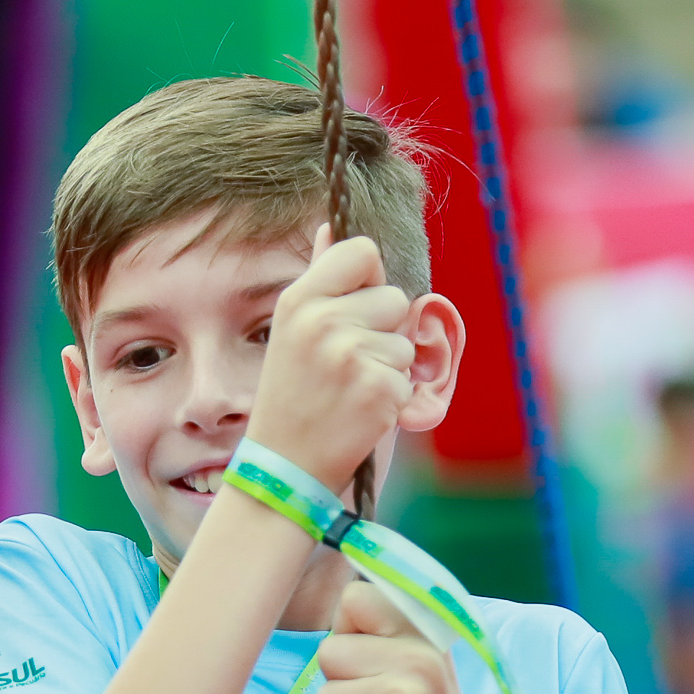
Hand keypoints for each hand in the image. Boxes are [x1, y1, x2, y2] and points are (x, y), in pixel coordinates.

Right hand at [249, 228, 415, 493]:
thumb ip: (319, 278)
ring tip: (350, 392)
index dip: (370, 278)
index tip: (356, 308)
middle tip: (347, 366)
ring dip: (388, 369)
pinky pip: (409, 379)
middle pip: (395, 298)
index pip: (362, 251)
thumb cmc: (292, 397)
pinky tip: (359, 413)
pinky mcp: (378, 389)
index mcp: (300, 300)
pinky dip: (392, 400)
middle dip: (383, 331)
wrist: (285, 467)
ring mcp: (351, 355)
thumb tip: (329, 226)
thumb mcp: (291, 332)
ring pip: (404, 343)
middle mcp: (323, 321)